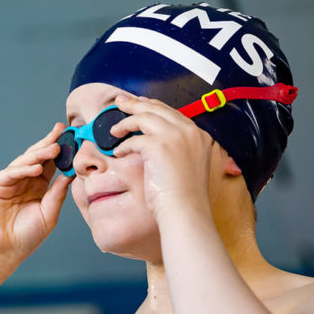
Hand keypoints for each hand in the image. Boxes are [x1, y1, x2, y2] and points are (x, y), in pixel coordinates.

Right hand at [0, 123, 72, 263]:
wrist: (4, 251)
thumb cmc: (26, 237)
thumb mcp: (49, 213)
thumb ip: (57, 193)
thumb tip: (70, 174)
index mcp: (38, 186)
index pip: (51, 164)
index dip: (61, 151)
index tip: (73, 138)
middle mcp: (24, 180)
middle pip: (38, 157)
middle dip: (50, 143)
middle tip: (62, 131)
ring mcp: (9, 182)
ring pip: (25, 162)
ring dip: (39, 153)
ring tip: (54, 147)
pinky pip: (10, 173)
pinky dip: (23, 168)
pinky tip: (36, 167)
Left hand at [109, 94, 214, 218]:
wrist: (186, 211)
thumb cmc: (185, 197)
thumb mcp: (190, 166)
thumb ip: (180, 150)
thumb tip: (156, 142)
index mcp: (199, 136)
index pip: (172, 113)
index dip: (153, 107)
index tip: (139, 105)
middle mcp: (189, 131)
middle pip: (157, 108)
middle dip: (135, 104)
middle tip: (120, 102)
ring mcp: (175, 136)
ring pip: (144, 116)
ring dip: (126, 122)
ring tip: (114, 130)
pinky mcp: (158, 146)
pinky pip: (133, 139)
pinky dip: (123, 146)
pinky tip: (119, 152)